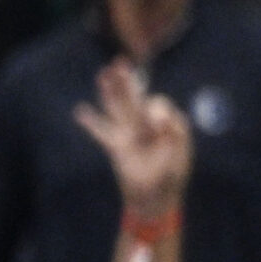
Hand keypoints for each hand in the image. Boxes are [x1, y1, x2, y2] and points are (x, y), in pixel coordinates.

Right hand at [72, 58, 191, 220]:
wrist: (156, 198)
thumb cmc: (171, 176)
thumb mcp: (181, 155)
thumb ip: (174, 134)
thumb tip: (160, 118)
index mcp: (166, 124)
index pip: (159, 106)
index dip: (156, 112)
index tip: (157, 128)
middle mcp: (147, 125)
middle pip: (135, 97)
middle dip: (128, 81)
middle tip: (120, 62)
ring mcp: (129, 134)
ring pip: (117, 108)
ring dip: (109, 91)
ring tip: (102, 74)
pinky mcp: (116, 146)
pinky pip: (101, 132)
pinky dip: (91, 122)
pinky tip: (79, 111)